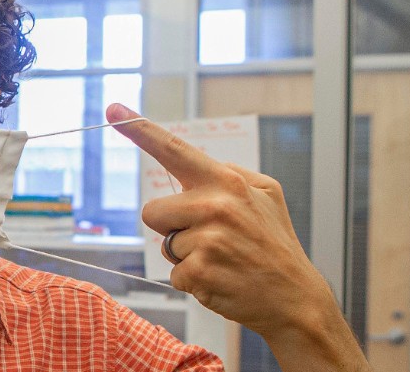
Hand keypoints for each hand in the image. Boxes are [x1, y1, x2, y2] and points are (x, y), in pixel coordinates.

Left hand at [108, 104, 366, 370]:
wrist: (296, 299)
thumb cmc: (274, 246)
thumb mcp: (265, 196)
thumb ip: (228, 175)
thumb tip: (192, 165)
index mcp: (227, 182)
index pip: (174, 150)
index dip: (140, 130)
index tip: (113, 109)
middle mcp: (215, 206)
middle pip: (153, 211)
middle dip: (172, 226)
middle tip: (212, 238)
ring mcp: (207, 240)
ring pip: (165, 244)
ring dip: (186, 255)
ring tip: (223, 259)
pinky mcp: (199, 272)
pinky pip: (174, 273)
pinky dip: (193, 280)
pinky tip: (222, 279)